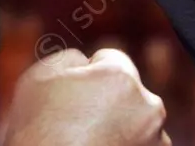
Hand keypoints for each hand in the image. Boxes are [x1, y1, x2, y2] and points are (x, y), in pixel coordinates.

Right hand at [4, 48, 169, 145]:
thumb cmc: (38, 135)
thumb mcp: (39, 78)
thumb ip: (72, 58)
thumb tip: (87, 61)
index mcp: (121, 77)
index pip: (110, 58)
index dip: (87, 75)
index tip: (73, 96)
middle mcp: (147, 107)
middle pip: (127, 90)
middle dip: (108, 101)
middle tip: (78, 123)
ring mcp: (156, 141)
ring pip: (136, 121)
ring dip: (120, 128)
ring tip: (87, 143)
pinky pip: (140, 145)